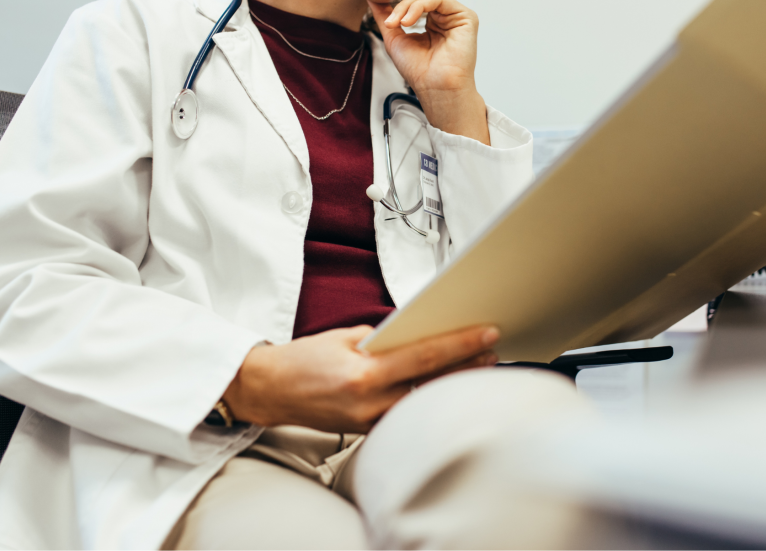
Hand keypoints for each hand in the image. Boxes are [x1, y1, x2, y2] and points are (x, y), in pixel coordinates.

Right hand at [223, 325, 499, 431]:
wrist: (271, 390)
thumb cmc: (306, 359)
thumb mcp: (346, 337)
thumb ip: (386, 339)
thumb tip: (424, 334)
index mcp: (364, 372)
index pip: (426, 355)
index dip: (461, 344)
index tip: (488, 334)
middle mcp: (370, 402)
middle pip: (433, 383)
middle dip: (467, 366)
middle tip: (494, 352)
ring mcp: (369, 421)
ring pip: (424, 401)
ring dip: (452, 385)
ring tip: (478, 369)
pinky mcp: (367, 431)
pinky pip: (406, 415)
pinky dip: (427, 399)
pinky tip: (444, 388)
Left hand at [367, 0, 490, 144]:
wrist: (435, 89)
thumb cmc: (419, 71)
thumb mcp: (394, 37)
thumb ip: (385, 15)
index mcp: (432, 19)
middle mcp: (445, 14)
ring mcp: (456, 14)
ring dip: (405, 4)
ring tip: (394, 22)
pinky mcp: (466, 16)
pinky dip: (418, 7)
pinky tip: (406, 22)